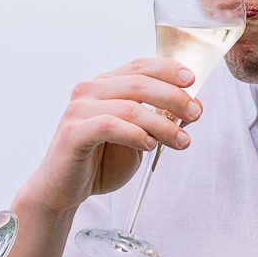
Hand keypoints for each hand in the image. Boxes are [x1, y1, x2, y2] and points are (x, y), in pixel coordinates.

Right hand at [19, 57, 202, 217]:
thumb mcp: (137, 139)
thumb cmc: (98, 163)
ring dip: (162, 124)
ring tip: (180, 141)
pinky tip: (149, 145)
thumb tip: (189, 109)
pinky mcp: (72, 132)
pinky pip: (109, 126)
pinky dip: (135, 134)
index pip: (140, 66)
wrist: (62, 190)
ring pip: (130, 107)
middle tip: (195, 113)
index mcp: (105, 86)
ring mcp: (78, 110)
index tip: (192, 81)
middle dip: (174, 97)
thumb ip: (156, 122)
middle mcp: (89, 91)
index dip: (168, 69)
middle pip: (139, 82)